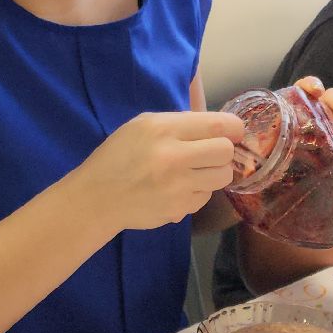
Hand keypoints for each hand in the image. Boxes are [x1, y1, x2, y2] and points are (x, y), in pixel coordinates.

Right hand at [65, 111, 245, 233]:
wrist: (97, 197)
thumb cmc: (119, 155)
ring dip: (215, 172)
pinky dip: (198, 191)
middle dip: (224, 151)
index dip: (234, 128)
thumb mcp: (143, 125)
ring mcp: (178, 187)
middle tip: (210, 154)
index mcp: (164, 129)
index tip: (234, 132)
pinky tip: (179, 188)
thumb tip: (219, 127)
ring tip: (195, 171)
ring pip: (223, 176)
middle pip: (226, 152)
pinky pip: (205, 196)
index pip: (219, 125)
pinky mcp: (179, 209)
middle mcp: (174, 157)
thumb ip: (180, 123)